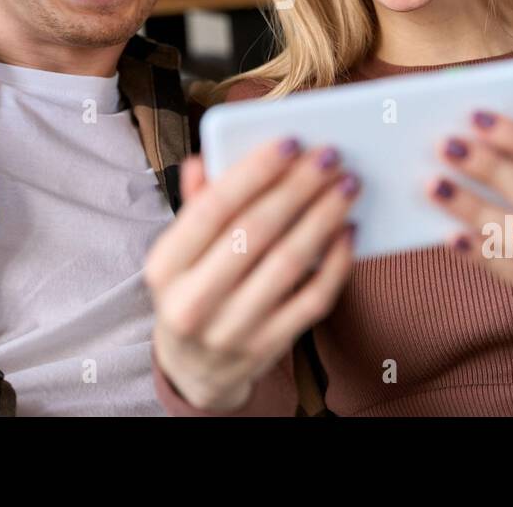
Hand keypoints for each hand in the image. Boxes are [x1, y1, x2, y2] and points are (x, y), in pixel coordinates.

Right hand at [145, 140, 357, 410]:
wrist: (195, 370)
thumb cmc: (192, 289)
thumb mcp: (179, 252)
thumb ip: (195, 204)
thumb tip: (202, 159)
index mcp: (164, 267)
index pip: (212, 209)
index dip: (253, 172)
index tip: (290, 141)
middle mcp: (192, 302)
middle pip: (255, 232)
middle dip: (298, 187)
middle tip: (331, 155)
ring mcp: (232, 330)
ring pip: (288, 263)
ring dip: (324, 217)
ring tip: (347, 185)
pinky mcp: (269, 347)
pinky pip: (313, 300)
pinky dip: (336, 263)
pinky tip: (347, 231)